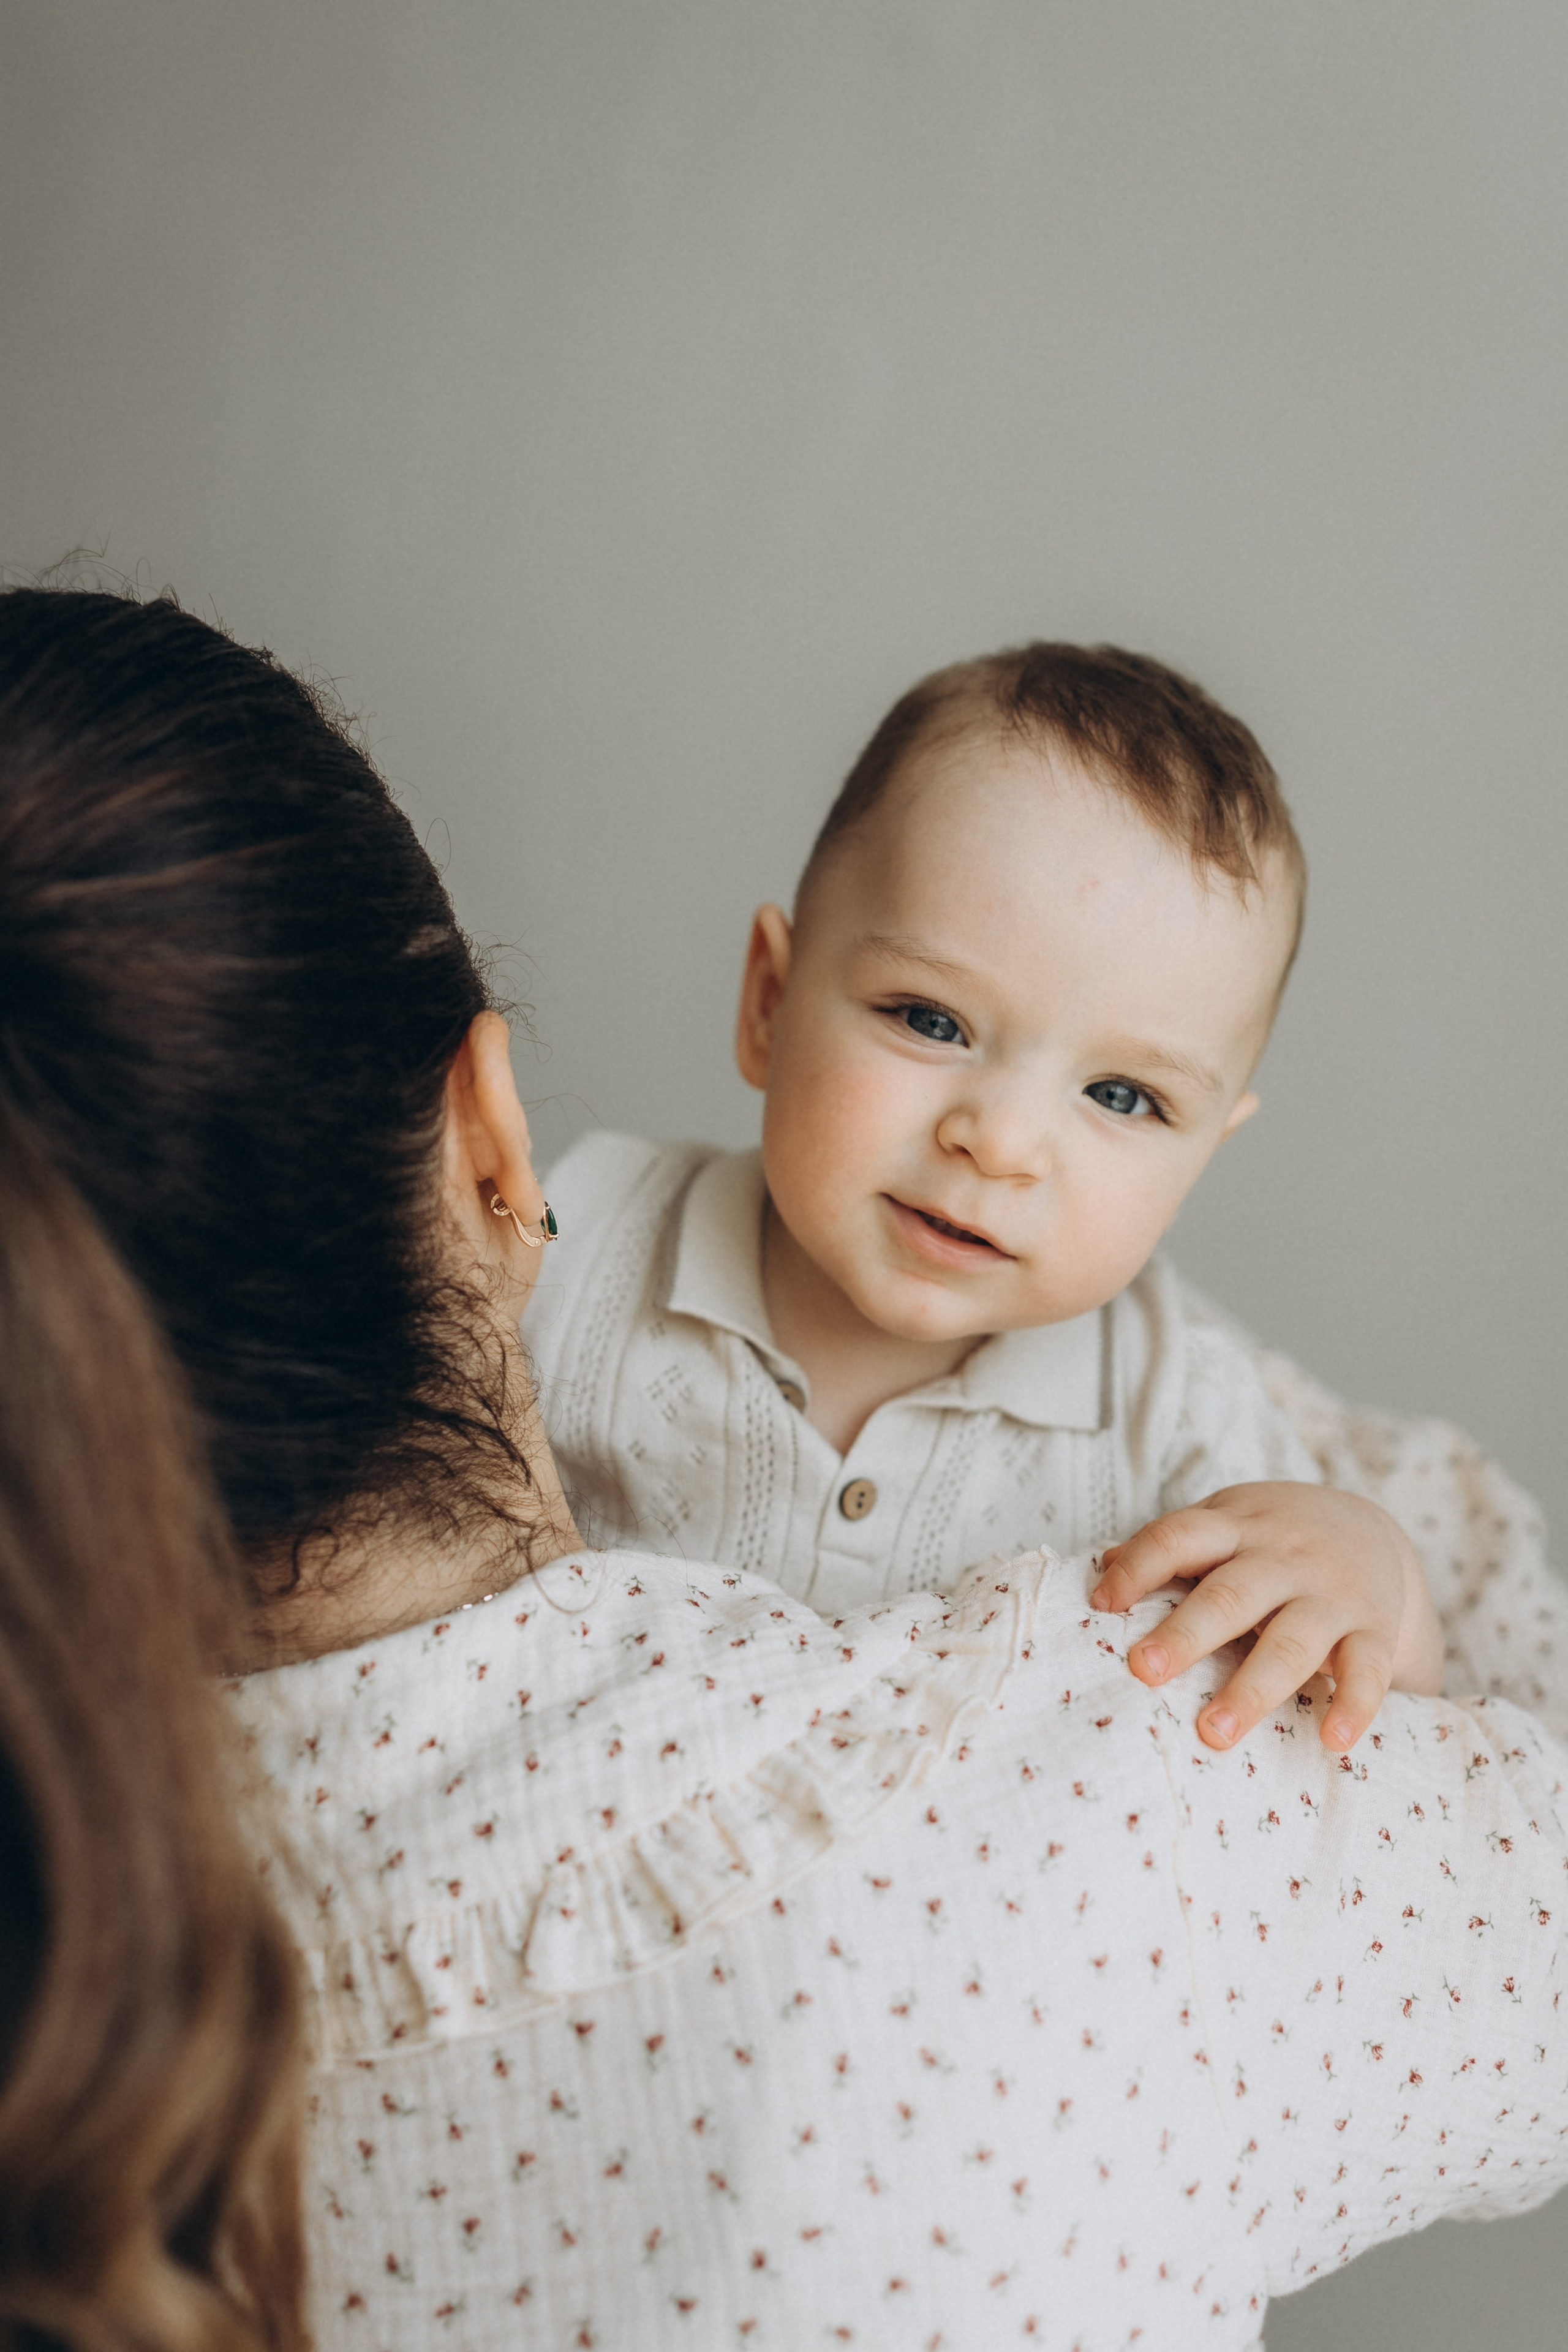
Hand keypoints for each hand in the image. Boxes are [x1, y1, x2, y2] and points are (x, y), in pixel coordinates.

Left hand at [1089, 1482, 1443, 1753]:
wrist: (1377, 1534)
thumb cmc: (1276, 1540)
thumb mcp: (1228, 1521)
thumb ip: (1177, 1544)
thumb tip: (1103, 1565)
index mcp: (1237, 1526)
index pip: (1180, 1537)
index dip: (1139, 1567)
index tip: (1101, 1604)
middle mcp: (1284, 1557)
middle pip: (1230, 1595)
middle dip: (1187, 1634)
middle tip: (1144, 1671)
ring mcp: (1333, 1594)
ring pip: (1292, 1642)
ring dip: (1251, 1690)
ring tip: (1212, 1732)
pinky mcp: (1375, 1629)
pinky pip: (1367, 1668)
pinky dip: (1354, 1704)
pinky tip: (1332, 1739)